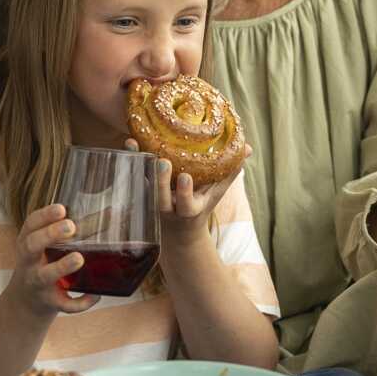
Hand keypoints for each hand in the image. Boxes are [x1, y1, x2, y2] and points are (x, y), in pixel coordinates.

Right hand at [9, 204, 100, 317]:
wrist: (26, 302)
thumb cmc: (43, 265)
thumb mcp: (46, 247)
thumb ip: (71, 232)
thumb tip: (110, 212)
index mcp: (28, 243)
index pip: (30, 225)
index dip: (44, 216)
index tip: (62, 209)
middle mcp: (29, 262)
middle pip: (32, 246)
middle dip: (49, 235)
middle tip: (70, 226)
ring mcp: (38, 283)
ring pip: (45, 276)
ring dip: (62, 267)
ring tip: (78, 258)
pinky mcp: (51, 302)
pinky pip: (64, 304)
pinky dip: (81, 302)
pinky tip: (95, 295)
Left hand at [129, 137, 249, 246]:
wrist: (177, 232)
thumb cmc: (201, 205)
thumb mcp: (216, 193)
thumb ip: (230, 171)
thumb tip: (248, 148)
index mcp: (188, 210)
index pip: (186, 205)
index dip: (184, 193)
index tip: (185, 177)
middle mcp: (167, 209)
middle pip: (159, 199)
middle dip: (160, 181)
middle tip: (162, 161)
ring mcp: (151, 202)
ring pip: (142, 187)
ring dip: (138, 165)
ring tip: (136, 145)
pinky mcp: (139, 193)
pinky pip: (132, 177)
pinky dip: (130, 161)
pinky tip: (128, 143)